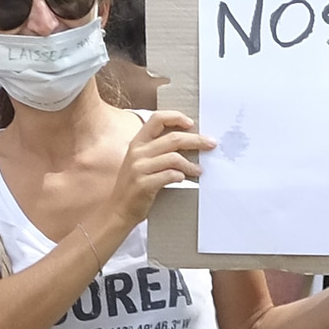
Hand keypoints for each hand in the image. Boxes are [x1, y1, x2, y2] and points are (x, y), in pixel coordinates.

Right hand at [111, 109, 214, 225]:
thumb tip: (188, 141)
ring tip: (199, 171)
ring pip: (174, 158)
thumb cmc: (134, 186)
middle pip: (173, 138)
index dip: (175, 117)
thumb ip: (157, 150)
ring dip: (191, 164)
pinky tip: (183, 179)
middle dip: (196, 140)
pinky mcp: (144, 184)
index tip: (191, 123)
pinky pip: (170, 175)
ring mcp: (139, 169)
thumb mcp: (140, 162)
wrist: (118, 210)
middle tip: (211, 144)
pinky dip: (180, 176)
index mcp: (137, 143)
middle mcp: (137, 152)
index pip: (157, 119)